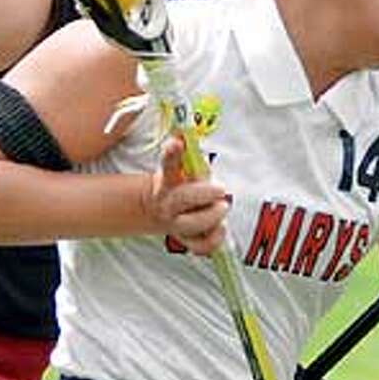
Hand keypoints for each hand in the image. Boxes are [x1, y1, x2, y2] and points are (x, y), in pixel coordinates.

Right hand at [147, 135, 228, 255]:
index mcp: (167, 181)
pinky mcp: (184, 240)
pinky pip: (200, 246)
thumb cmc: (179, 185)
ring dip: (212, 217)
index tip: (176, 143)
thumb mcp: (182, 168)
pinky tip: (220, 228)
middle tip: (221, 191)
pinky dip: (213, 239)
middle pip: (183, 199)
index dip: (171, 153)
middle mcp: (167, 203)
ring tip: (221, 208)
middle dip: (205, 194)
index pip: (168, 164)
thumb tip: (190, 133)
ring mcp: (174, 224)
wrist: (157, 210)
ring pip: (193, 224)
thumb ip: (190, 155)